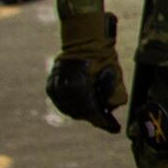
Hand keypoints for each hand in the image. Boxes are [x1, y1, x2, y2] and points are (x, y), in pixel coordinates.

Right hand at [47, 11, 125, 132]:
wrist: (83, 39)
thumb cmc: (102, 55)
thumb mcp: (114, 74)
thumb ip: (113, 93)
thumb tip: (110, 108)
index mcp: (80, 86)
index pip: (92, 112)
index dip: (104, 122)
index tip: (115, 129)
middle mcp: (65, 88)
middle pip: (80, 112)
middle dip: (94, 117)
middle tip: (106, 121)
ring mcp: (56, 87)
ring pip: (70, 109)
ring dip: (83, 113)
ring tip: (96, 114)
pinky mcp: (52, 85)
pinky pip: (62, 103)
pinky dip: (72, 106)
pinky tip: (82, 107)